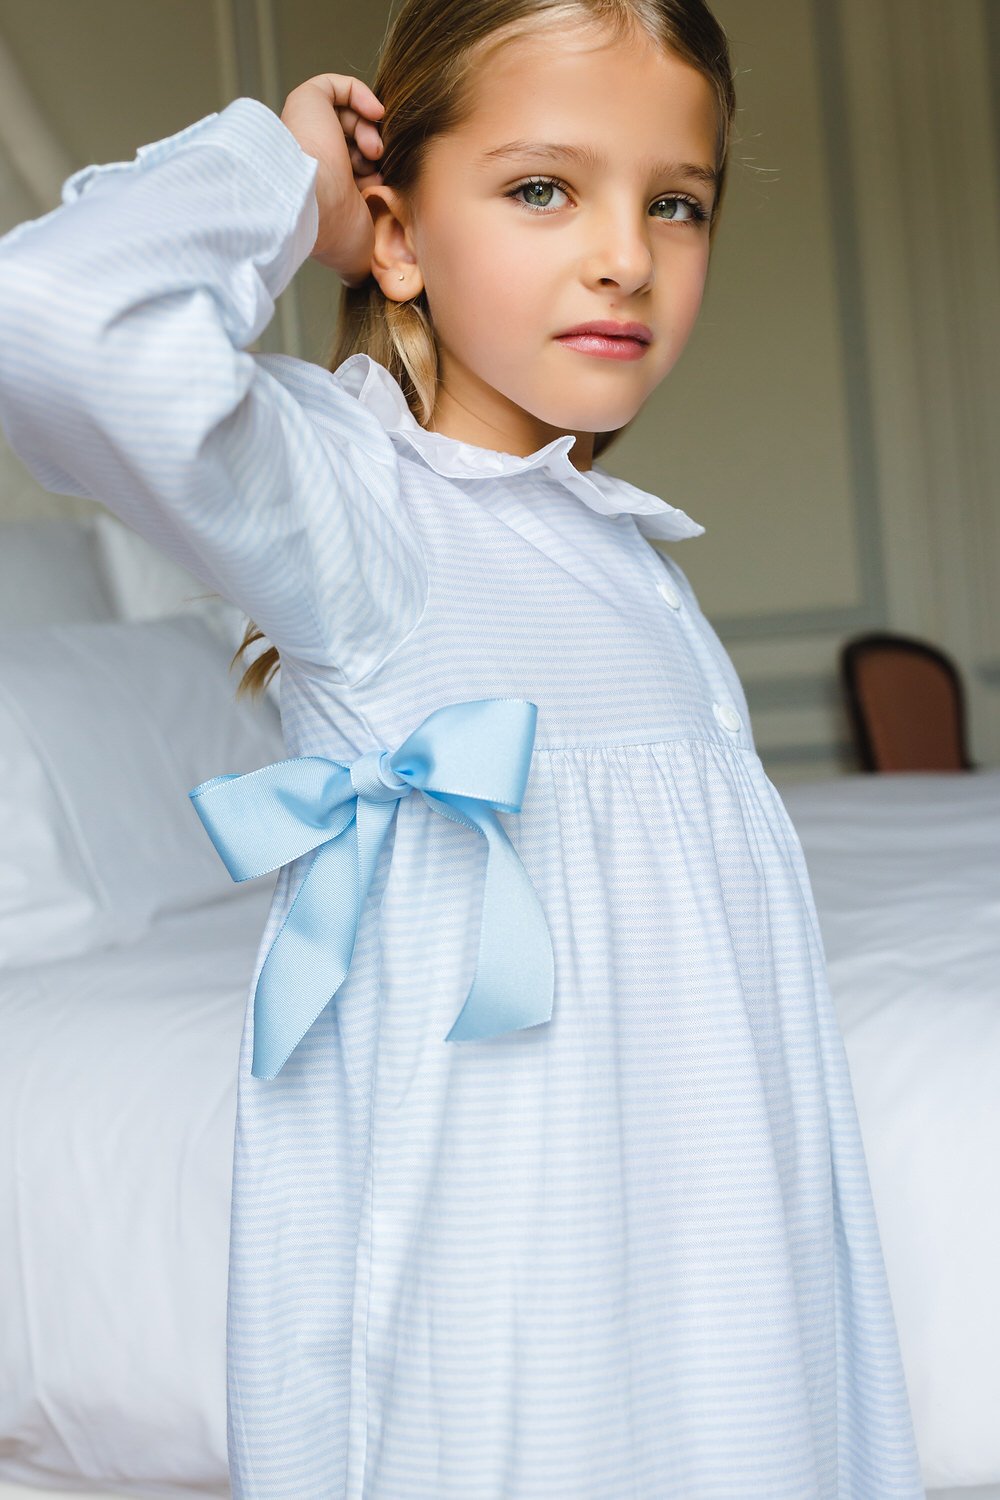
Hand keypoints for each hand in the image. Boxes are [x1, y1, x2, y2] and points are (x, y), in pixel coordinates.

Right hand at [280, 73, 383, 284]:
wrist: (314, 204)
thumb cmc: (333, 233)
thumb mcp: (359, 257)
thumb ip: (363, 263)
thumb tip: (362, 281)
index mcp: (325, 190)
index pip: (356, 172)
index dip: (375, 174)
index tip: (383, 187)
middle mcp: (314, 160)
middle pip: (352, 143)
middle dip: (373, 152)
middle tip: (379, 166)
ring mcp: (308, 130)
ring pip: (345, 116)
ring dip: (369, 129)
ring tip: (374, 149)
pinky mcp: (306, 102)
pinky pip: (337, 86)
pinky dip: (361, 95)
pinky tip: (376, 114)